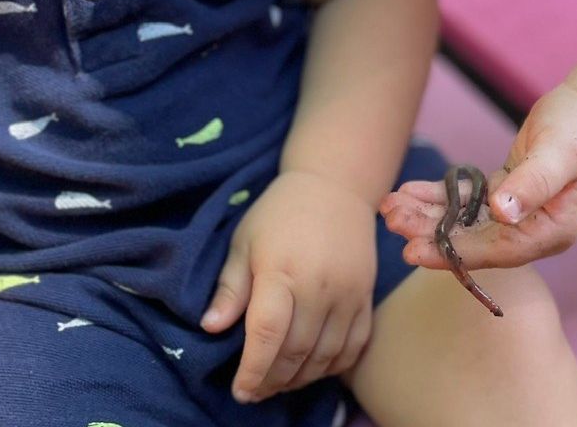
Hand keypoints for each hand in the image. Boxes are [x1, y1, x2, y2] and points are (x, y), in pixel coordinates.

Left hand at [202, 170, 377, 403]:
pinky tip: (312, 369)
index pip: (267, 335)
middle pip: (296, 353)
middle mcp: (319, 286)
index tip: (240, 390)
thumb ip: (230, 288)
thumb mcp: (245, 242)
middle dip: (272, 381)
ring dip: (300, 379)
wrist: (334, 186)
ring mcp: (348, 294)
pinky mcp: (366, 297)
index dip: (252, 370)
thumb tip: (210, 327)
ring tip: (279, 383)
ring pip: (325, 357)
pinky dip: (333, 366)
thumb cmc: (279, 213)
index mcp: (281, 271)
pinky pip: (354, 346)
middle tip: (255, 391)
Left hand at [379, 81, 576, 269]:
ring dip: (427, 215)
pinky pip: (466, 203)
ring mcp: (518, 215)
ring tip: (390, 206)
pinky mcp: (505, 195)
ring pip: (464, 223)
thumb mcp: (560, 153)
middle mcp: (533, 230)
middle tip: (390, 221)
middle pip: (474, 241)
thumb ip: (534, 183)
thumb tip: (503, 212)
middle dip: (430, 233)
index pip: (496, 251)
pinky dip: (438, 198)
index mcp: (552, 232)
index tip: (414, 251)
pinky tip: (409, 192)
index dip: (455, 253)